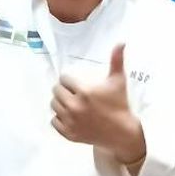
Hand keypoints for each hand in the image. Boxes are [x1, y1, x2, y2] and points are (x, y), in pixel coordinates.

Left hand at [51, 45, 144, 163]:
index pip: (64, 79)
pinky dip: (59, 118)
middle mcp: (75, 106)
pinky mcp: (68, 134)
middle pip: (56, 91)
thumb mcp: (118, 81)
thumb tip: (121, 42)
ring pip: (53, 105)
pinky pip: (54, 121)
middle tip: (73, 92)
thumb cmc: (119, 104)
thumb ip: (116, 60)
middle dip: (63, 90)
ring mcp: (71, 121)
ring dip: (60, 102)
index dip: (70, 79)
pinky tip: (69, 115)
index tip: (76, 83)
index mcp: (84, 92)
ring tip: (70, 102)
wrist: (120, 132)